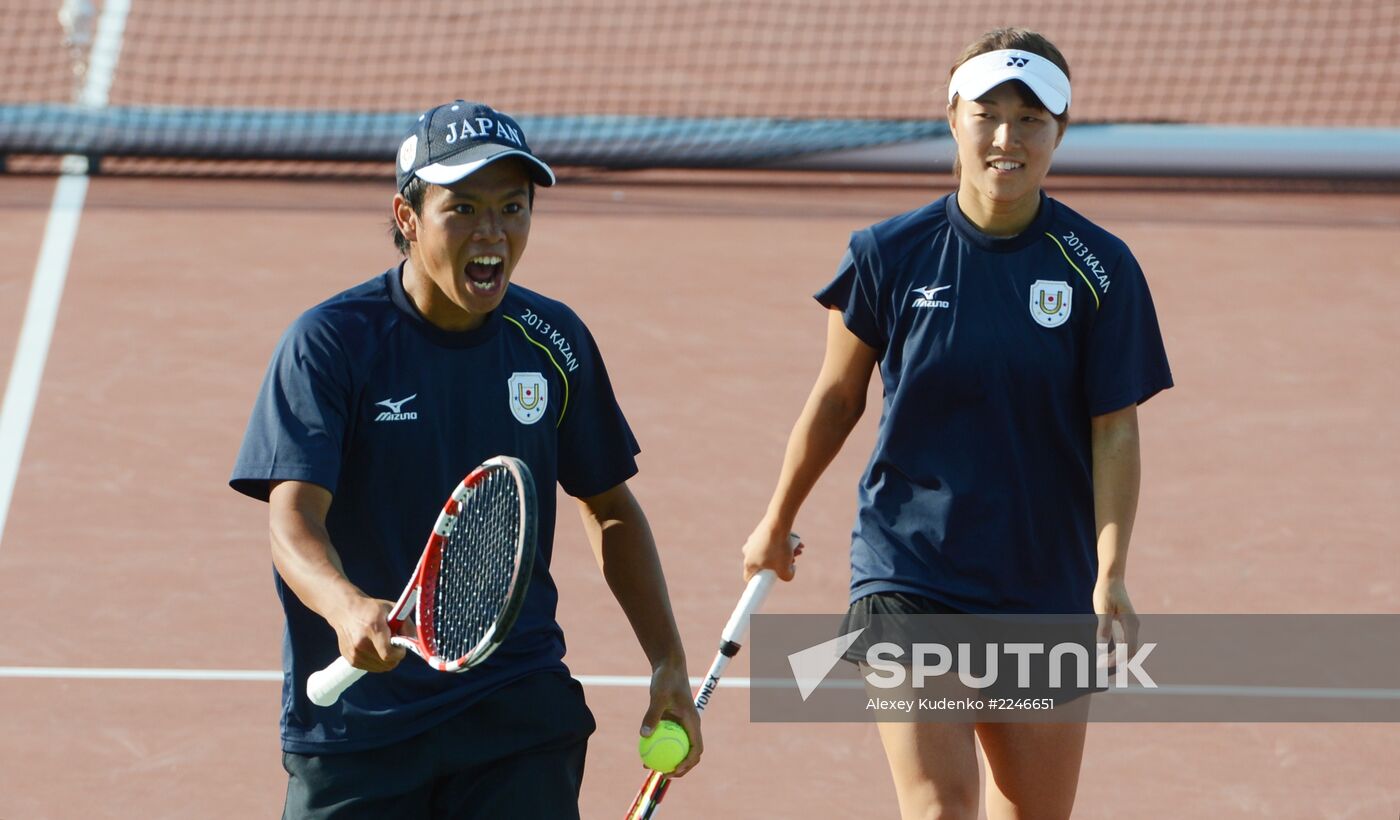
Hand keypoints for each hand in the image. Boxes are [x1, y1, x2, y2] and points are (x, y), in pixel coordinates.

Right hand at [330, 595, 406, 672]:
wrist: (345, 610)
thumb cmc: (373, 609)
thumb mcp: (393, 609)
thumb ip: (408, 626)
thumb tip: (416, 643)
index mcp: (373, 629)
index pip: (388, 654)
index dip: (399, 653)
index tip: (401, 646)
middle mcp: (361, 643)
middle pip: (386, 664)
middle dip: (394, 656)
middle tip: (393, 644)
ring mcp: (354, 653)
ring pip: (380, 668)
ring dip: (386, 659)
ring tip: (382, 644)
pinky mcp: (350, 659)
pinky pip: (371, 667)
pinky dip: (376, 661)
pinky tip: (373, 647)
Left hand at [640, 658, 702, 776]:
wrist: (668, 665)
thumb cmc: (666, 678)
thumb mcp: (658, 696)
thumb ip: (652, 715)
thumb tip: (643, 735)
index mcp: (693, 722)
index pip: (696, 749)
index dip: (688, 764)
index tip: (673, 770)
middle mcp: (689, 725)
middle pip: (688, 753)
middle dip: (679, 767)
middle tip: (662, 774)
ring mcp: (680, 724)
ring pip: (677, 747)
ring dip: (667, 758)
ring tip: (649, 767)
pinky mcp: (671, 720)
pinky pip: (666, 738)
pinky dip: (658, 746)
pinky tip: (643, 750)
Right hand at [741, 521, 803, 581]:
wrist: (778, 522)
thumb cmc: (779, 547)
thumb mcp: (786, 569)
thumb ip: (787, 577)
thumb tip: (787, 572)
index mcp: (749, 563)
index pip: (750, 578)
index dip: (761, 580)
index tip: (773, 577)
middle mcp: (747, 552)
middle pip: (764, 564)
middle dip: (780, 564)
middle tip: (792, 561)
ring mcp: (752, 541)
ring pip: (770, 552)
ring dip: (784, 552)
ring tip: (797, 549)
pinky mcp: (759, 532)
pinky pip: (770, 542)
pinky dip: (781, 543)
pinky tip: (794, 541)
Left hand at [1092, 576, 1139, 666]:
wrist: (1112, 579)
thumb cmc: (1107, 592)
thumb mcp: (1102, 610)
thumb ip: (1104, 628)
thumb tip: (1102, 647)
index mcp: (1130, 624)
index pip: (1128, 649)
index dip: (1116, 660)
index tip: (1103, 664)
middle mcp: (1133, 627)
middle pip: (1129, 652)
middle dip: (1116, 662)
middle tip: (1100, 668)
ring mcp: (1130, 627)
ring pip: (1126, 649)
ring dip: (1115, 658)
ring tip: (1100, 665)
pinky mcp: (1124, 626)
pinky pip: (1122, 643)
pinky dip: (1115, 651)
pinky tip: (1103, 655)